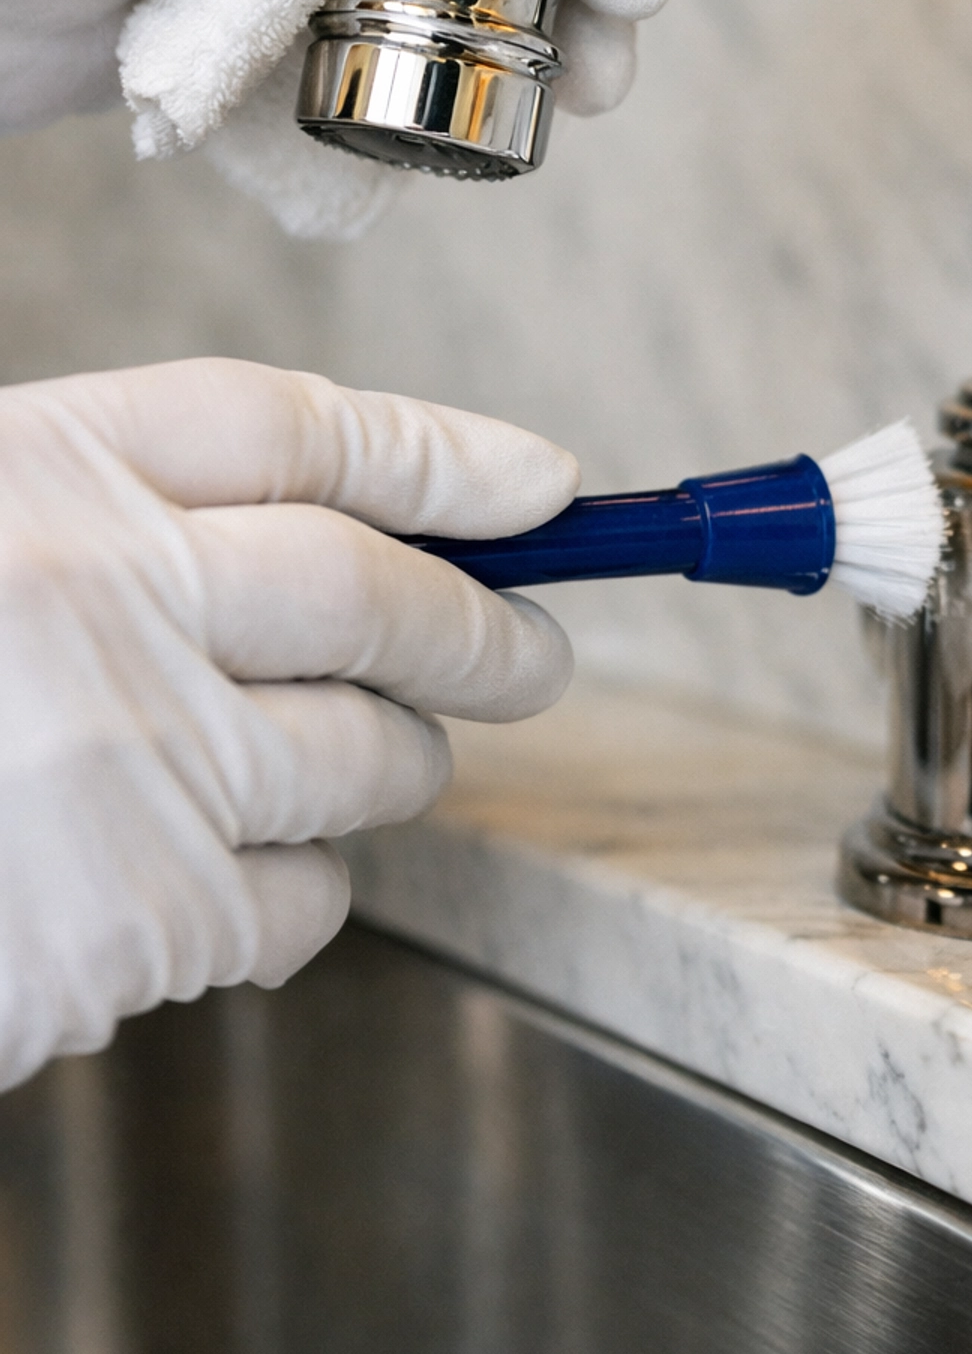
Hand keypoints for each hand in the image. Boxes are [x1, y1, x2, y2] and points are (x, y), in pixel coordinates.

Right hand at [0, 357, 576, 1090]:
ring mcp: (127, 762)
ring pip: (366, 759)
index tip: (539, 484)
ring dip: (396, 765)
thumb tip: (378, 543)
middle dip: (485, 631)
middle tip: (533, 655)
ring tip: (376, 761)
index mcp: (48, 473)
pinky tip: (231, 873)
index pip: (303, 432)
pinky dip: (298, 891)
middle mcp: (103, 599)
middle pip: (376, 596)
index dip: (443, 454)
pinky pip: (298, 901)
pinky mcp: (129, 920)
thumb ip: (130, 521)